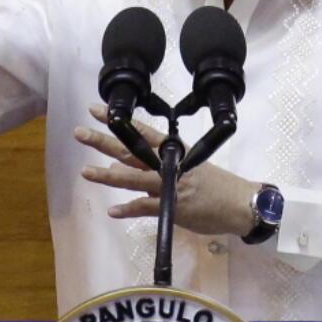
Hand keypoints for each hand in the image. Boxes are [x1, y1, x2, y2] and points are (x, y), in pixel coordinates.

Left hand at [75, 105, 257, 236]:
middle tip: (80, 132)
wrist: (241, 204)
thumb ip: (153, 169)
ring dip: (108, 176)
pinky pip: (147, 208)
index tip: (98, 110)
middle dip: (105, 141)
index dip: (120, 121)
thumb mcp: (187, 170)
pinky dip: (129, 210)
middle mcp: (170, 164)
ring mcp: (172, 185)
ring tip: (86, 172)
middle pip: (132, 151)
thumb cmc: (215, 187)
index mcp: (174, 151)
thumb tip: (117, 168)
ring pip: (134, 178)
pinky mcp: (175, 208)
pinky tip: (113, 211)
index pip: (142, 131)